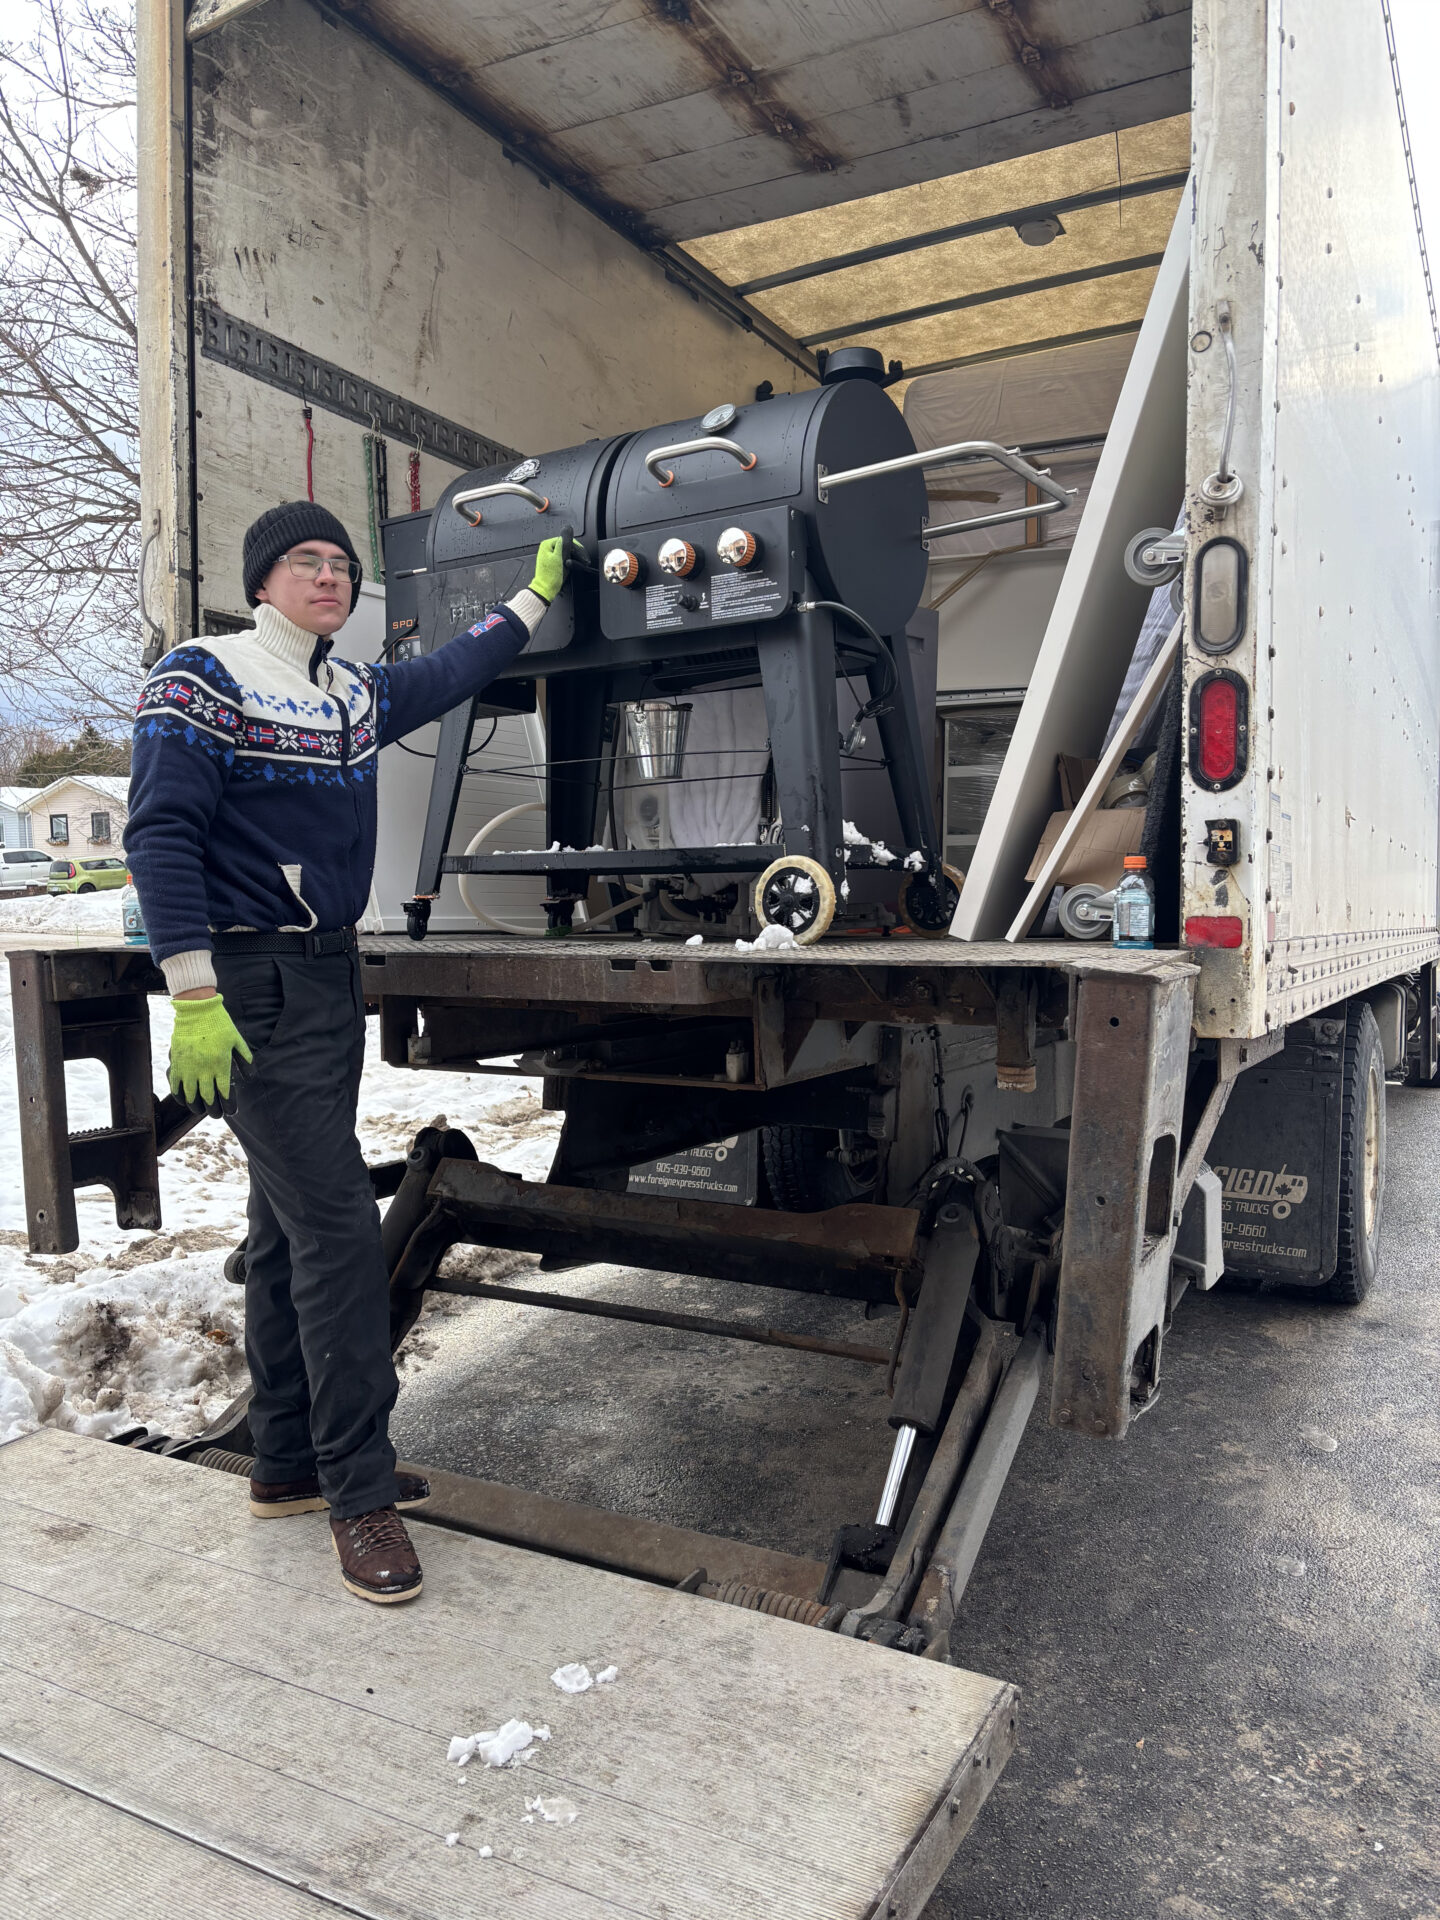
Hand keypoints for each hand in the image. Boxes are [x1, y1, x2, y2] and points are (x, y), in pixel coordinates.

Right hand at [169, 992, 252, 1115]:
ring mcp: (188, 1067)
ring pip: (191, 1095)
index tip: (231, 1111)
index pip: (225, 1093)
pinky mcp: (176, 1063)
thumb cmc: (220, 1024)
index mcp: (221, 1064)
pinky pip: (175, 1085)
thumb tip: (249, 1077)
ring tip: (201, 1110)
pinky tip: (184, 1100)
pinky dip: (179, 1095)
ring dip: (196, 1106)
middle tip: (217, 1114)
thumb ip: (244, 1059)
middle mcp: (204, 1070)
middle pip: (208, 1098)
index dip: (228, 1105)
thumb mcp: (237, 1040)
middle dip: (214, 1109)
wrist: (197, 1011)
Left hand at [528, 535, 583, 604]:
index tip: (584, 557)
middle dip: (577, 554)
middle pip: (567, 546)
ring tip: (578, 565)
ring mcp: (549, 555)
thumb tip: (568, 527)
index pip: (567, 540)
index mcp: (548, 544)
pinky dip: (569, 562)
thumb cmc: (551, 577)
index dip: (578, 548)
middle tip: (584, 562)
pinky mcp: (551, 562)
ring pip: (567, 552)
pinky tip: (571, 567)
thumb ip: (565, 542)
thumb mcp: (561, 557)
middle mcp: (547, 548)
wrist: (545, 590)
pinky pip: (564, 558)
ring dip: (574, 558)